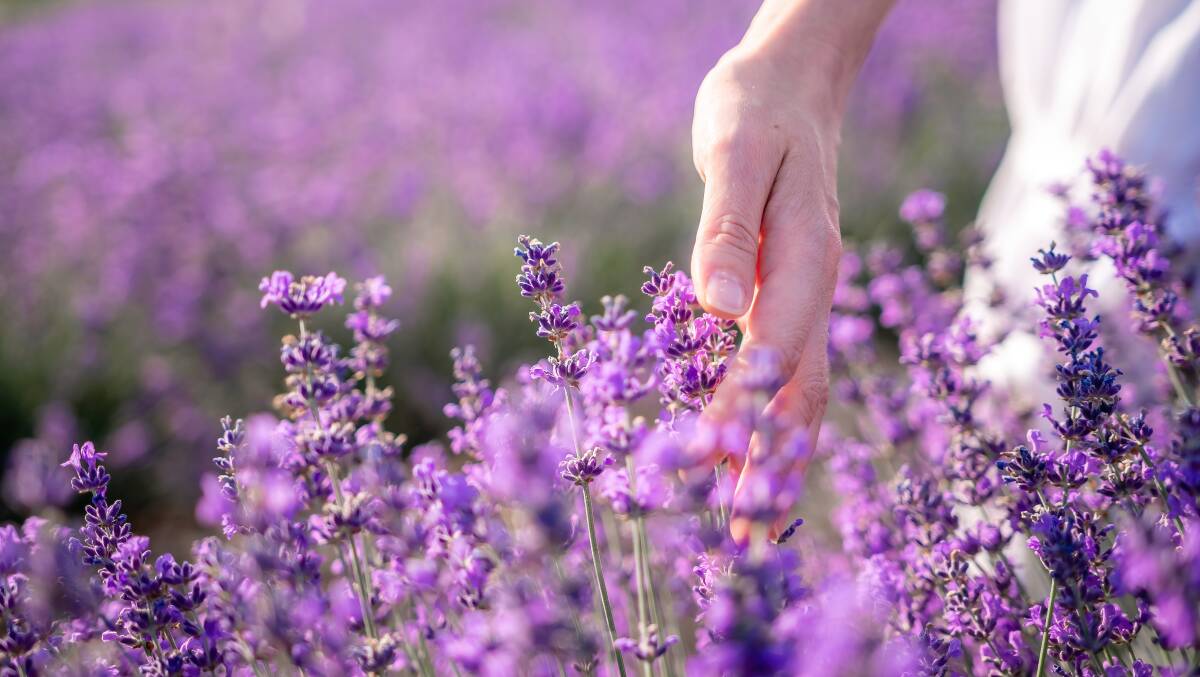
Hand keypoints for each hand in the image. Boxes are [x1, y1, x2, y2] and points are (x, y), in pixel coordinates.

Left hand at [691, 41, 843, 543]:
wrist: (793, 85)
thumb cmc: (757, 110)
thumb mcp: (736, 152)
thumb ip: (728, 229)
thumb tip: (718, 308)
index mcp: (804, 258)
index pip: (773, 353)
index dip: (743, 414)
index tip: (709, 470)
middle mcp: (813, 288)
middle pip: (799, 392)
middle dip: (770, 463)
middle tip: (741, 536)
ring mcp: (807, 296)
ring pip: (800, 392)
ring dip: (776, 457)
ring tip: (752, 522)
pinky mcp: (788, 296)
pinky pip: (788, 372)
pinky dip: (772, 421)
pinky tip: (752, 455)